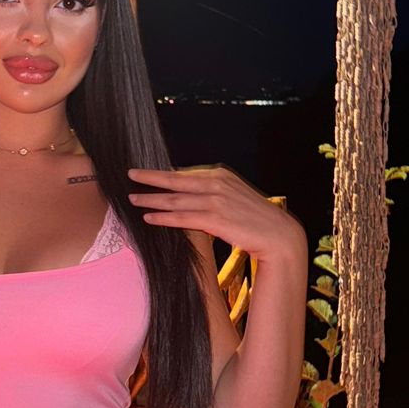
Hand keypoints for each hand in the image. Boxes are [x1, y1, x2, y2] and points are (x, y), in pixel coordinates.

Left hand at [126, 165, 306, 264]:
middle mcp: (216, 183)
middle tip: (130, 175)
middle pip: (175, 180)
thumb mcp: (234, 196)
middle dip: (150, 178)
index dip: (163, 173)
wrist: (278, 235)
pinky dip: (163, 217)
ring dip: (151, 199)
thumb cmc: (256, 218)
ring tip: (133, 199)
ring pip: (175, 199)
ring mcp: (215, 200)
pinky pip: (182, 217)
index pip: (185, 172)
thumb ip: (213, 191)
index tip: (146, 173)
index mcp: (221, 174)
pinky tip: (149, 217)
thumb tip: (190, 194)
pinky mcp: (215, 219)